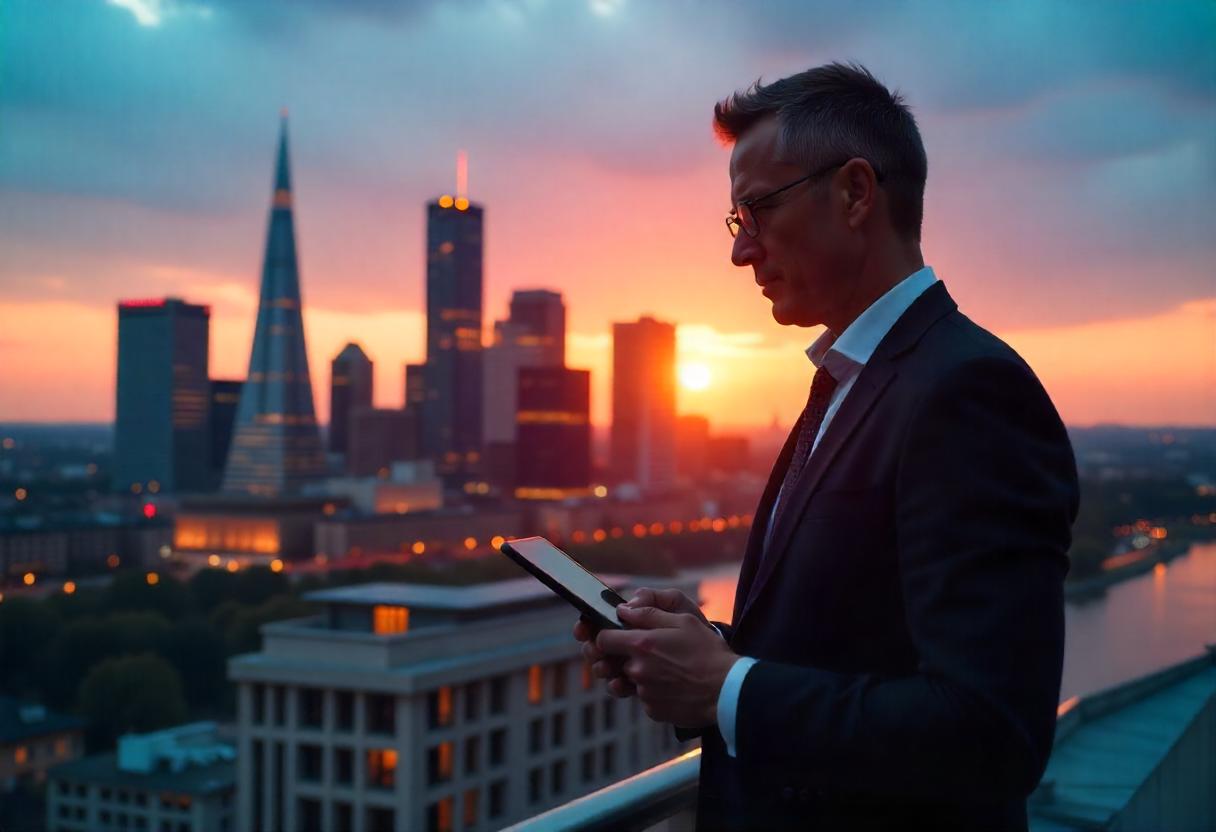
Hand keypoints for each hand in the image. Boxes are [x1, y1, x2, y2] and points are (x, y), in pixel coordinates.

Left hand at [573, 587, 717, 698]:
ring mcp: (644, 693)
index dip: (606, 636)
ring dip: (640, 675)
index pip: (602, 640)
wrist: (728, 690)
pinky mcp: (653, 710)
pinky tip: (673, 685)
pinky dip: (654, 691)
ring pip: (630, 681)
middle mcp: (637, 670)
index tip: (615, 635)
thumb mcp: (683, 620)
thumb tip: (623, 610)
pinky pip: (644, 698)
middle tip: (649, 652)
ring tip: (666, 669)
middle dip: (624, 656)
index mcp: (641, 644)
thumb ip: (648, 613)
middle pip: (614, 662)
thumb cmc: (708, 652)